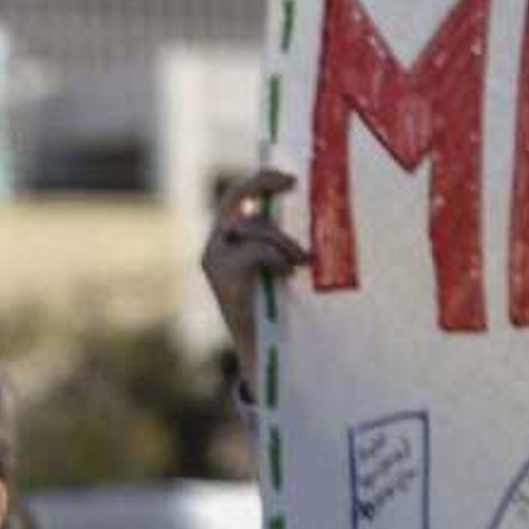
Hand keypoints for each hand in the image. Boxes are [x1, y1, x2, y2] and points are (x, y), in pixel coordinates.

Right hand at [203, 168, 309, 375]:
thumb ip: (282, 242)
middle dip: (260, 184)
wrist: (262, 350)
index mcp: (227, 241)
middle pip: (232, 200)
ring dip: (282, 239)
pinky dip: (277, 258)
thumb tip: (314, 209)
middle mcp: (215, 246)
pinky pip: (254, 251)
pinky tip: (288, 274)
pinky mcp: (221, 277)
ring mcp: (214, 260)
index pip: (237, 198)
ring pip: (250, 226)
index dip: (260, 181)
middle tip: (292, 183)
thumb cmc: (277, 308)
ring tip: (302, 260)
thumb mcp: (279, 266)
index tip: (290, 178)